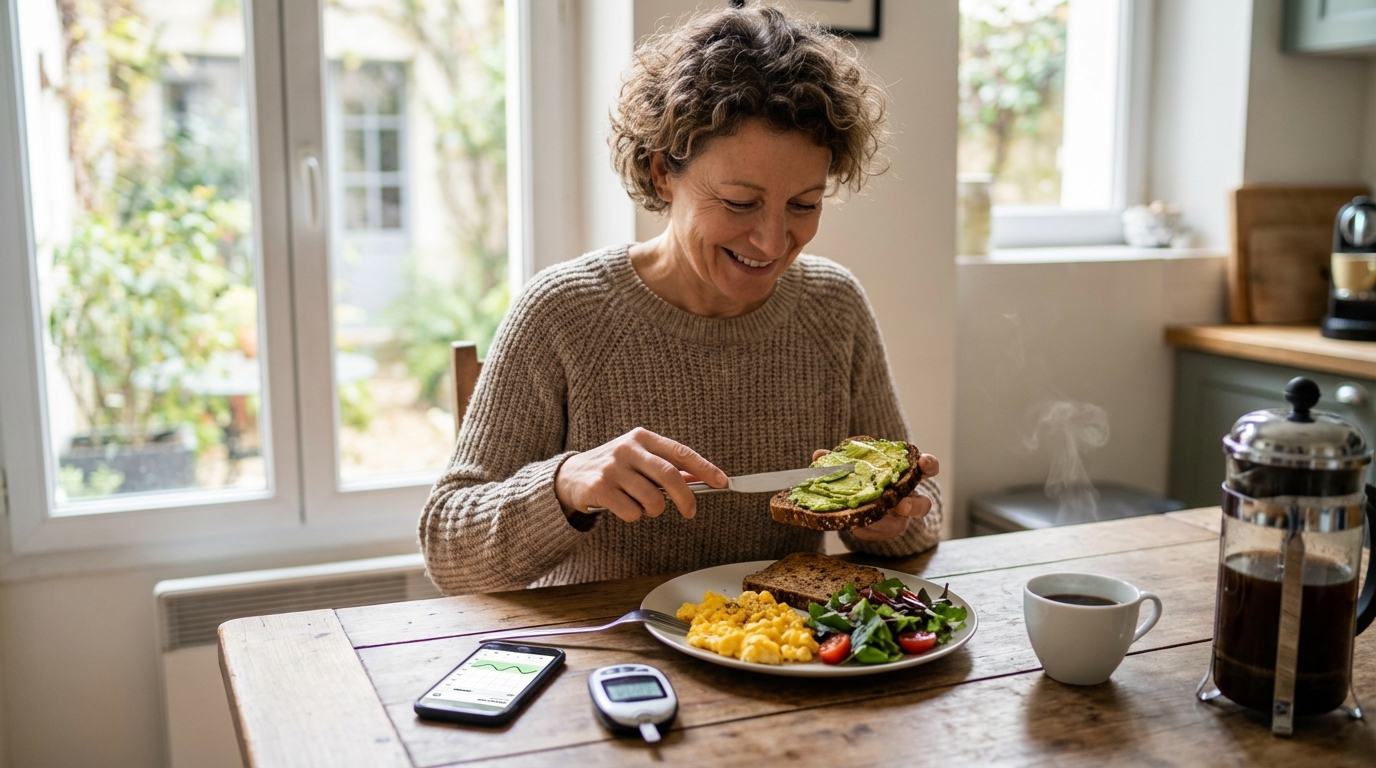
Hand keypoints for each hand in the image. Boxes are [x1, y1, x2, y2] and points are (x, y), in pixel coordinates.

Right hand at [556, 428, 726, 522]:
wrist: (569, 476)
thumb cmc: (612, 468)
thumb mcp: (638, 458)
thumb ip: (664, 466)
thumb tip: (699, 478)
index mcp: (642, 438)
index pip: (681, 452)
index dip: (704, 468)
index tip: (721, 482)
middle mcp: (628, 449)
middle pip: (670, 476)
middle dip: (686, 498)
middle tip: (690, 512)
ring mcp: (613, 468)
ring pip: (652, 499)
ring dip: (654, 510)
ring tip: (643, 506)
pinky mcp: (600, 488)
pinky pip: (632, 512)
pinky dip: (634, 516)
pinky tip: (622, 507)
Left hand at [810, 449, 939, 541]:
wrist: (870, 508)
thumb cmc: (869, 483)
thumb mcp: (861, 470)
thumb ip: (842, 461)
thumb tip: (819, 454)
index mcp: (907, 478)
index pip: (926, 469)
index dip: (928, 465)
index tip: (923, 462)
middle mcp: (909, 500)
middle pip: (924, 503)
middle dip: (916, 504)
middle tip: (903, 505)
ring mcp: (900, 520)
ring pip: (899, 529)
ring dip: (888, 525)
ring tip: (872, 527)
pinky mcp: (886, 532)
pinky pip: (879, 533)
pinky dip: (865, 529)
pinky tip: (853, 526)